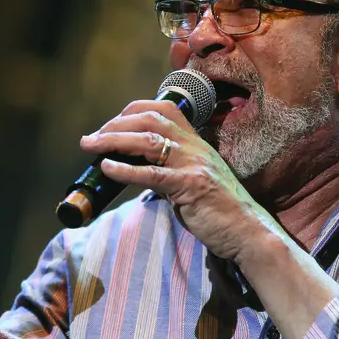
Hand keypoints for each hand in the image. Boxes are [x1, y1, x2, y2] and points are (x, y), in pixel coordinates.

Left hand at [78, 100, 283, 260]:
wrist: (248, 230)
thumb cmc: (221, 209)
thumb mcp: (197, 178)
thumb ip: (173, 168)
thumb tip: (140, 169)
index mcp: (196, 142)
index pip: (164, 108)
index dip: (132, 110)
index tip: (111, 124)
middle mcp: (194, 146)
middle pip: (150, 118)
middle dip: (115, 124)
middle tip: (91, 138)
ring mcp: (193, 164)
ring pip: (148, 140)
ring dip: (112, 140)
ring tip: (90, 146)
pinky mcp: (190, 186)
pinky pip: (152, 173)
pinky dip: (125, 169)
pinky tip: (106, 168)